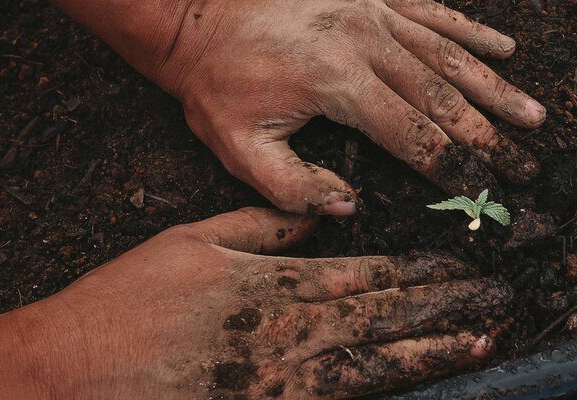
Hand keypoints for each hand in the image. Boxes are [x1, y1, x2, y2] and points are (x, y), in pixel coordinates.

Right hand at [0, 208, 510, 398]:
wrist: (83, 364)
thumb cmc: (136, 294)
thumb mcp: (197, 238)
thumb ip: (264, 226)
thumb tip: (317, 219)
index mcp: (272, 284)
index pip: (363, 274)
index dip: (414, 270)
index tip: (454, 265)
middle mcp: (287, 331)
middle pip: (381, 318)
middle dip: (440, 307)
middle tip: (490, 300)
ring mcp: (280, 378)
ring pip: (373, 363)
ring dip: (430, 351)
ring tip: (477, 342)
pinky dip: (381, 389)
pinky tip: (412, 383)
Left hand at [73, 0, 544, 214]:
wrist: (195, 18)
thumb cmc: (214, 84)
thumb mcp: (236, 147)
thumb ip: (291, 187)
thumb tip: (347, 206)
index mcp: (337, 83)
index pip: (412, 135)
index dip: (452, 168)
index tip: (483, 192)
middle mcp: (365, 43)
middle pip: (444, 97)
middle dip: (488, 137)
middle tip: (525, 164)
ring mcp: (371, 13)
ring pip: (448, 55)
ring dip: (493, 89)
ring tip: (531, 114)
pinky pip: (432, 12)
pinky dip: (470, 31)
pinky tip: (501, 48)